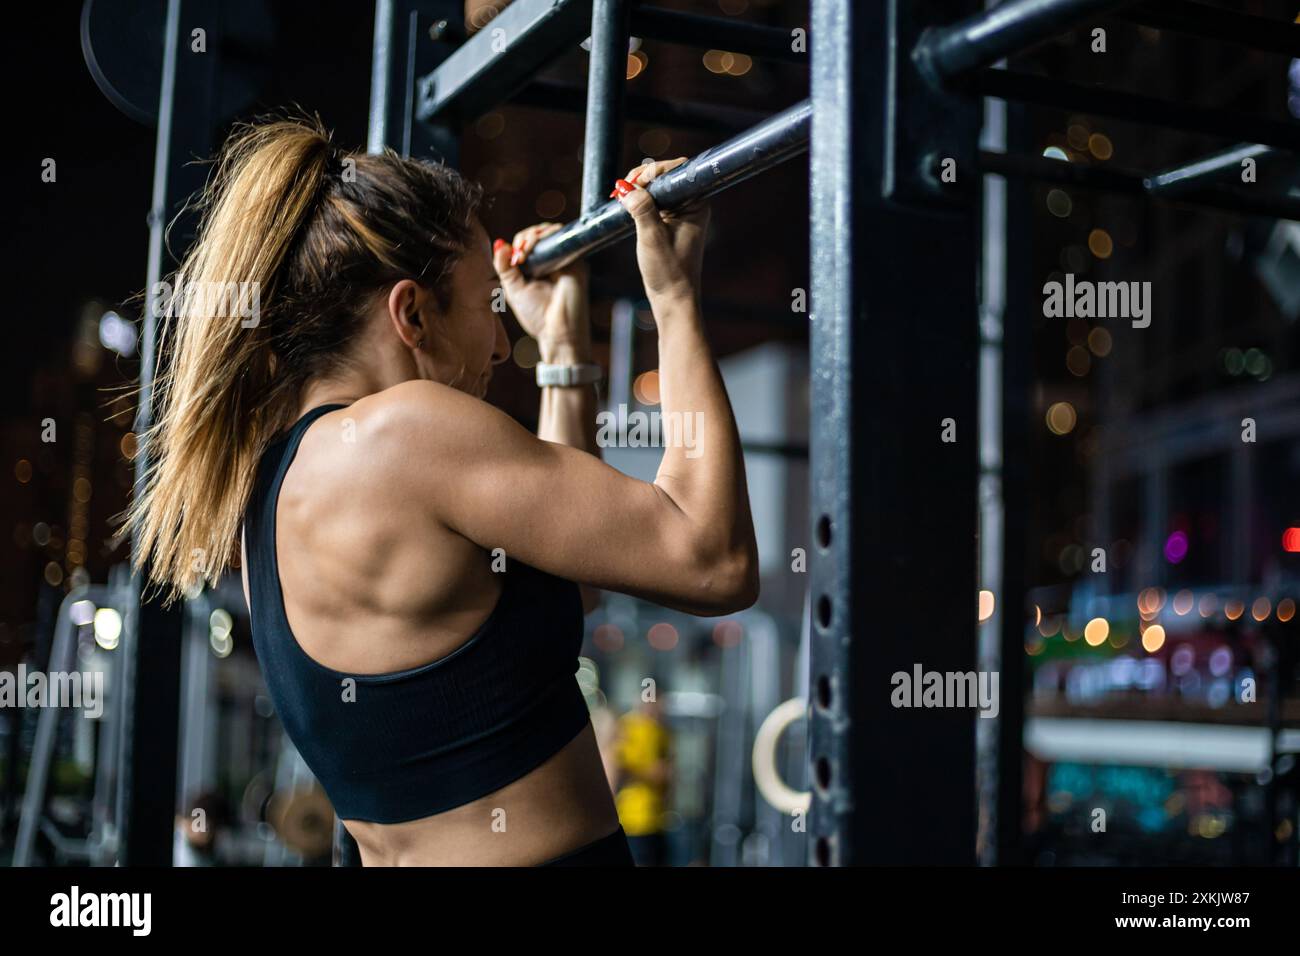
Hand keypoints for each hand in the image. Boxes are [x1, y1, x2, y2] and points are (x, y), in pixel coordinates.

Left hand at [492, 222, 589, 359]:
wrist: (557, 332)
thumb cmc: (537, 316)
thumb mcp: (513, 289)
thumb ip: (504, 267)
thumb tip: (498, 243)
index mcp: (538, 268)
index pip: (527, 242)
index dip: (517, 244)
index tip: (512, 260)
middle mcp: (553, 261)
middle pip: (538, 233)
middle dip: (524, 238)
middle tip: (518, 256)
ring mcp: (565, 260)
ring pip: (549, 232)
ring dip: (532, 236)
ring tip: (523, 252)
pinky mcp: (576, 261)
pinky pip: (561, 237)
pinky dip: (546, 236)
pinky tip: (533, 249)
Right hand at [611, 158, 709, 306]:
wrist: (672, 299)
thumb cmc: (669, 271)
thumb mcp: (652, 237)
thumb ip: (641, 209)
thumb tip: (626, 188)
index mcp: (696, 203)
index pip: (677, 170)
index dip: (654, 170)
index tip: (635, 182)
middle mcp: (690, 204)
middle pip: (664, 176)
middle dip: (641, 178)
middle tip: (622, 190)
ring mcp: (679, 213)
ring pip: (655, 188)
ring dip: (636, 189)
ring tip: (620, 198)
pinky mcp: (667, 221)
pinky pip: (651, 202)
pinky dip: (636, 201)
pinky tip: (623, 205)